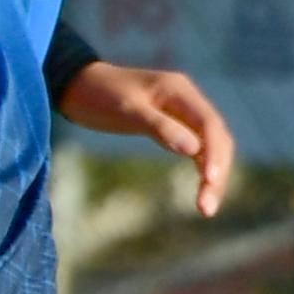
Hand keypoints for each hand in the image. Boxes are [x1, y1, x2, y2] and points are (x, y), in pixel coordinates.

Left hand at [54, 55, 236, 217]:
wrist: (76, 84)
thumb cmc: (98, 95)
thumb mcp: (126, 111)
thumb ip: (160, 127)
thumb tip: (193, 149)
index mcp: (179, 91)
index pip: (209, 124)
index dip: (214, 154)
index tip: (209, 181)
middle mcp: (186, 100)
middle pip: (216, 138)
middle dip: (216, 172)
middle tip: (207, 208)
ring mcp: (182, 112)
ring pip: (209, 146)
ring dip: (212, 175)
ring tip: (206, 208)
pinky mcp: (172, 125)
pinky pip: (196, 148)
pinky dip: (200, 167)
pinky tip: (201, 190)